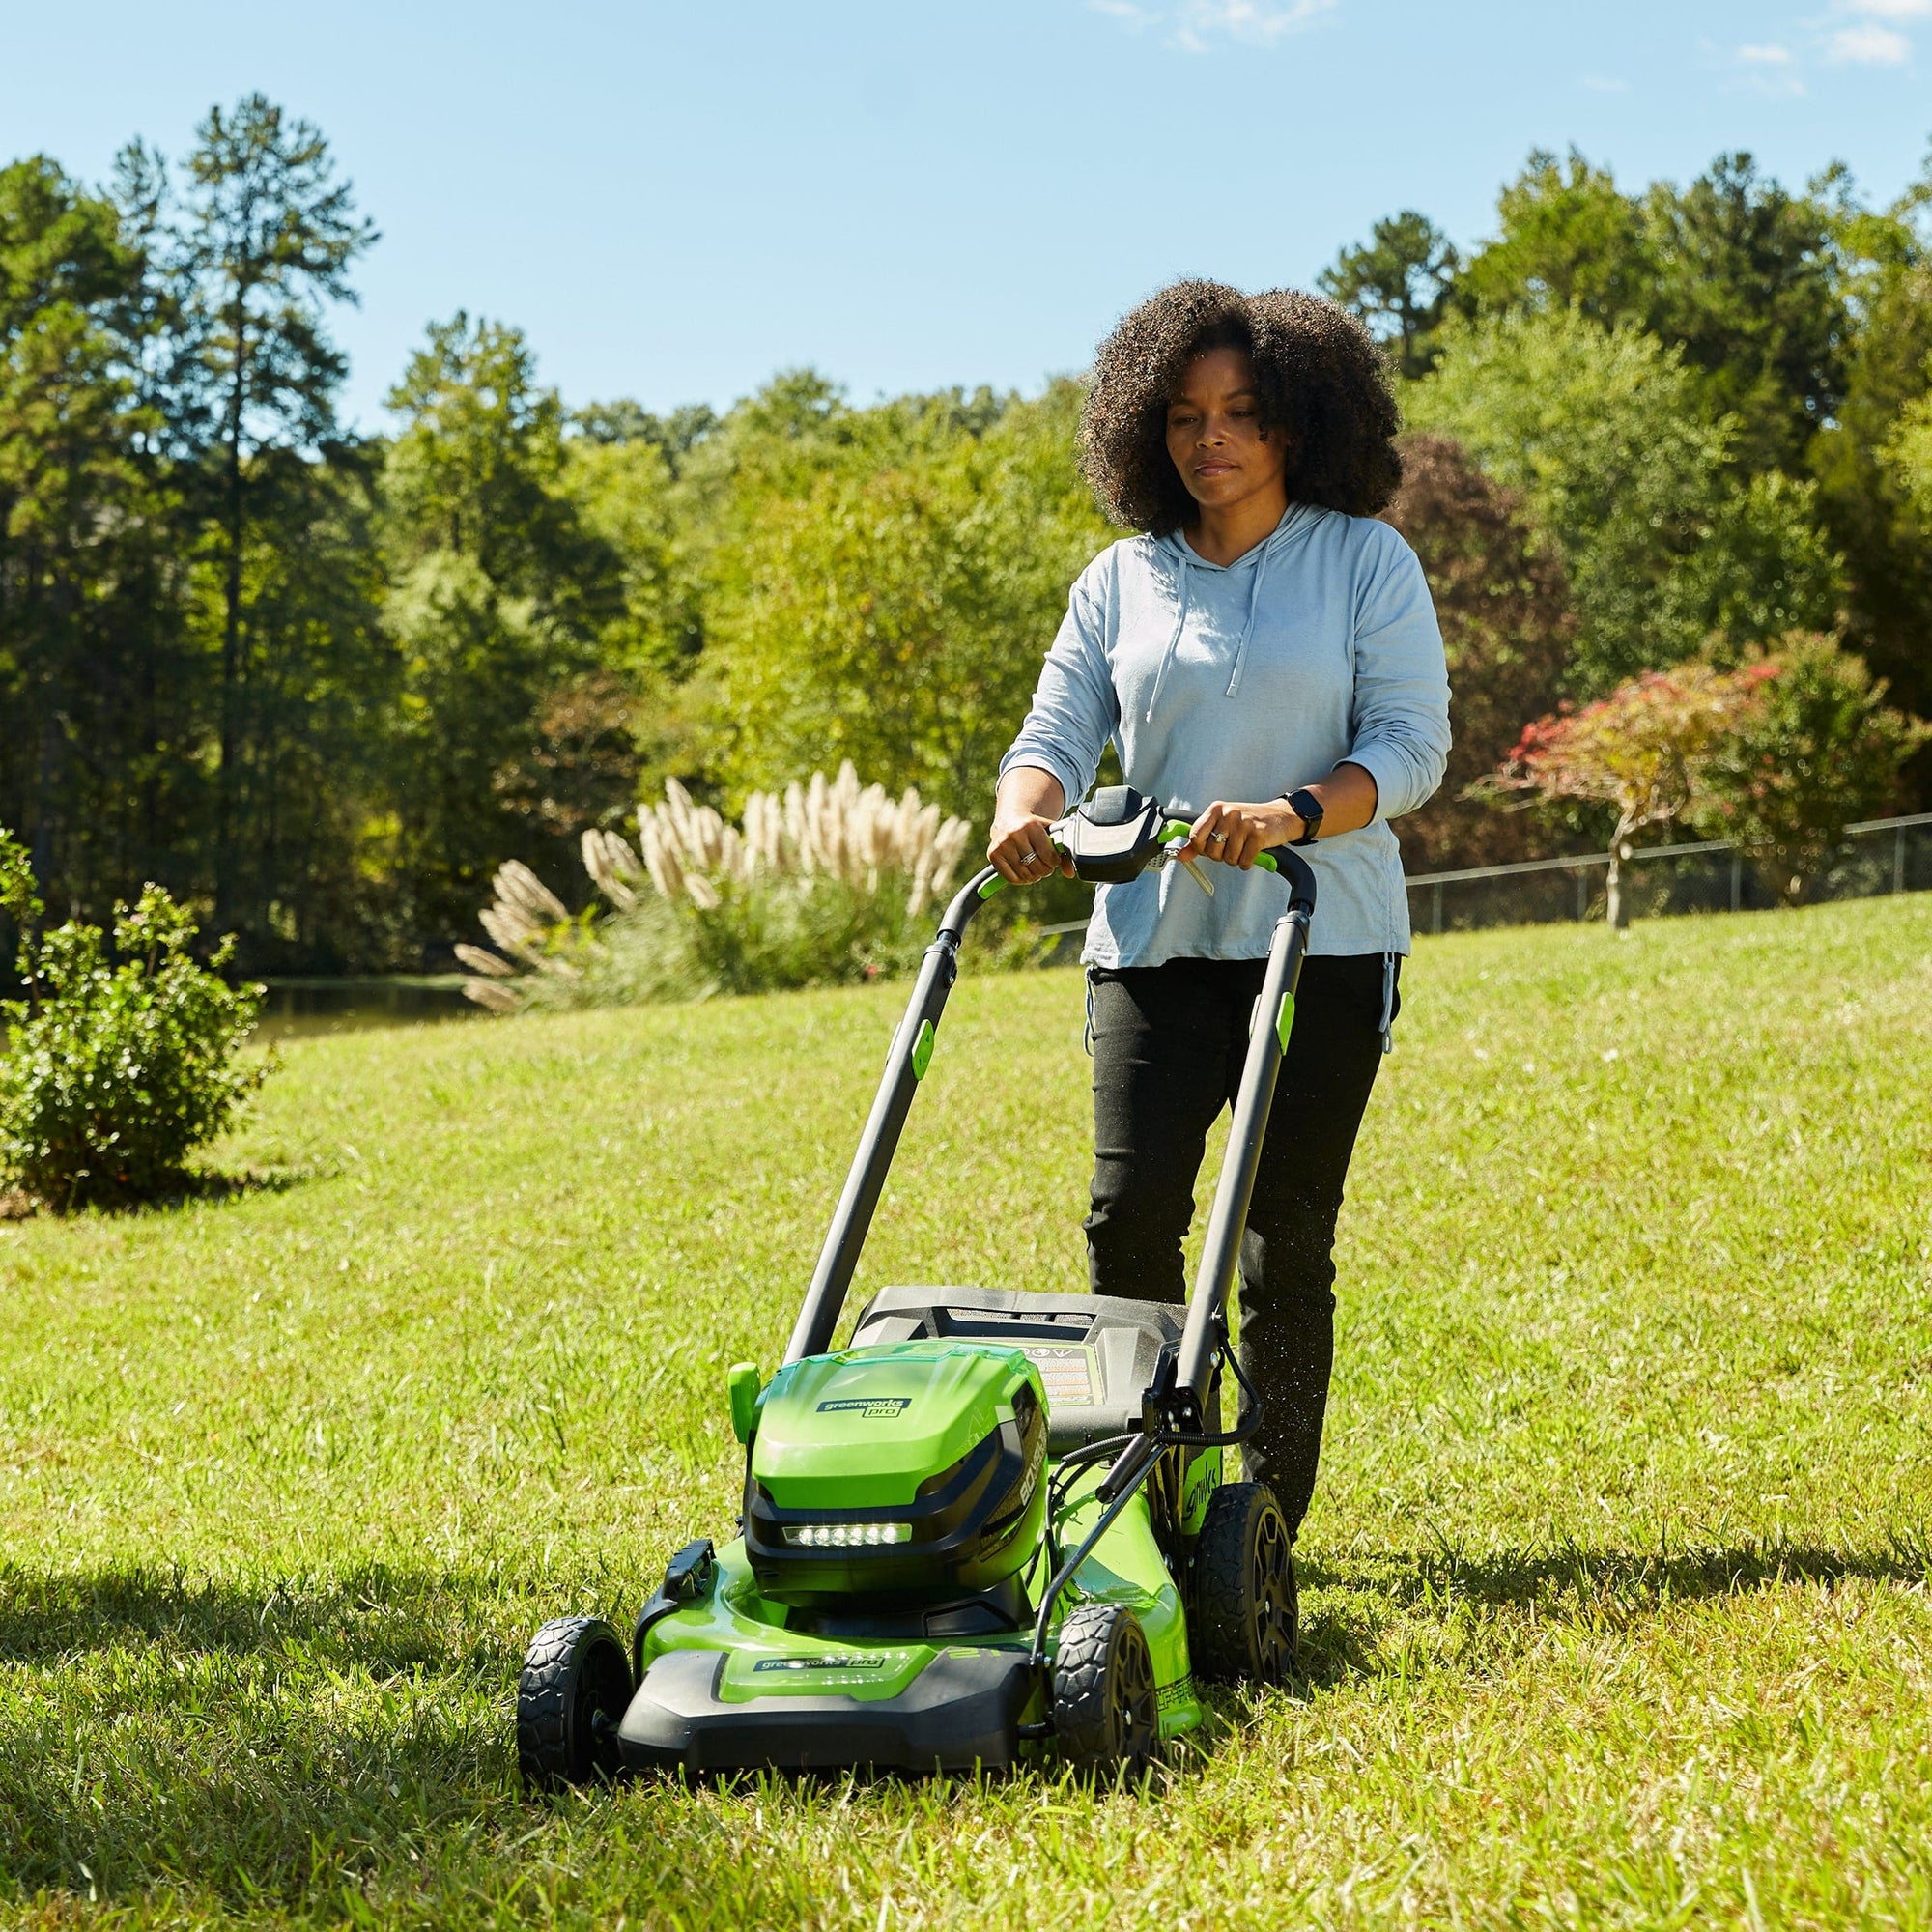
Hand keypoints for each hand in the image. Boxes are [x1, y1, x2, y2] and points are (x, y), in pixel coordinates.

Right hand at [987, 805, 1073, 884]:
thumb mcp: (1050, 832)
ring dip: (1034, 876)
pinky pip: (1011, 878)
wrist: (1010, 816)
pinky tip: (1025, 873)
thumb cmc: (1035, 827)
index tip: (1054, 860)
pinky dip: (1021, 880)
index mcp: (1031, 825)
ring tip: (1036, 869)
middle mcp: (1015, 834)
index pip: (1048, 855)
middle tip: (1046, 866)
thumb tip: (1070, 874)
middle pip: (1036, 866)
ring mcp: (1002, 844)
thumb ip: (1063, 850)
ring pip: (1024, 874)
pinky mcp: (993, 854)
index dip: (1054, 862)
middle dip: (1045, 870)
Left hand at [1174, 798, 1300, 869]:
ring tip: (1245, 847)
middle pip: (1212, 852)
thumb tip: (1181, 855)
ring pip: (1228, 859)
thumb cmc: (1249, 821)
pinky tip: (1253, 852)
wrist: (1281, 816)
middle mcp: (1228, 814)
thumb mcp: (1223, 825)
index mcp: (1216, 809)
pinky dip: (1248, 863)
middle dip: (1222, 855)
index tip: (1210, 848)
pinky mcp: (1258, 835)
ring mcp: (1244, 824)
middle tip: (1233, 846)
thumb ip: (1200, 840)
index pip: (1195, 836)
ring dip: (1237, 859)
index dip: (1201, 848)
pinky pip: (1244, 862)